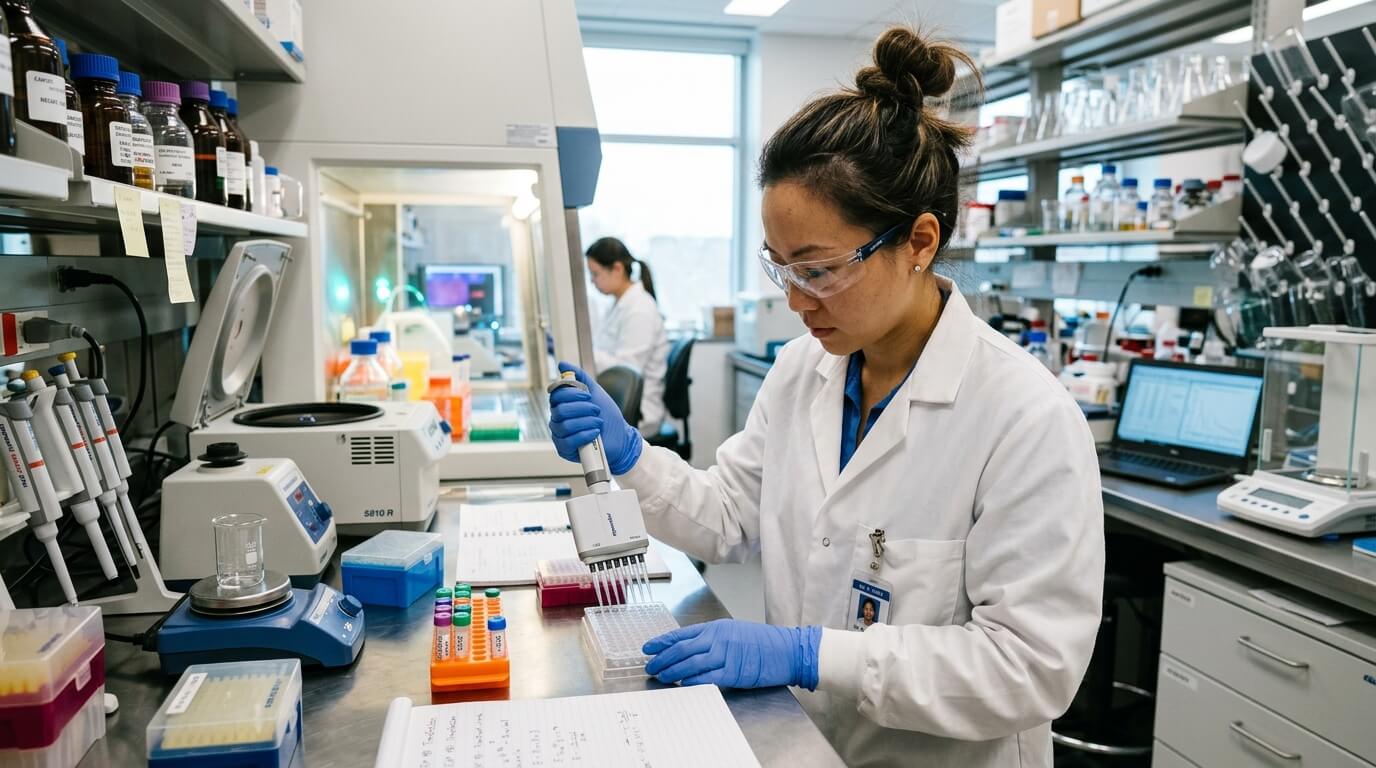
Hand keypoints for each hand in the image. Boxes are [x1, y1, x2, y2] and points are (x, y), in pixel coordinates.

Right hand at [548, 362, 642, 474]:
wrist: (620, 437)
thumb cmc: (607, 416)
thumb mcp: (595, 393)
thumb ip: (580, 378)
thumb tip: (562, 365)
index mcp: (562, 405)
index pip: (556, 395)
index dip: (571, 394)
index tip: (588, 395)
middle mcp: (557, 420)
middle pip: (559, 410)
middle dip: (582, 409)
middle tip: (596, 410)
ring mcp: (560, 436)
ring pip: (565, 426)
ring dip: (586, 422)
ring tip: (598, 422)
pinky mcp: (565, 450)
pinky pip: (569, 441)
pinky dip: (585, 434)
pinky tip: (595, 432)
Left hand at [643, 619, 820, 689]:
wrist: (787, 650)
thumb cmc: (763, 643)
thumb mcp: (734, 633)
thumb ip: (712, 640)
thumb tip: (688, 651)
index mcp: (716, 627)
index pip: (681, 634)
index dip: (662, 642)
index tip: (648, 648)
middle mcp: (718, 638)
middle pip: (681, 649)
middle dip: (662, 658)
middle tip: (650, 666)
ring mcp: (725, 654)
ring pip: (690, 663)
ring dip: (672, 671)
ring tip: (661, 676)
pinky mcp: (733, 672)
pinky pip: (706, 678)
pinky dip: (691, 681)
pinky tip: (682, 684)